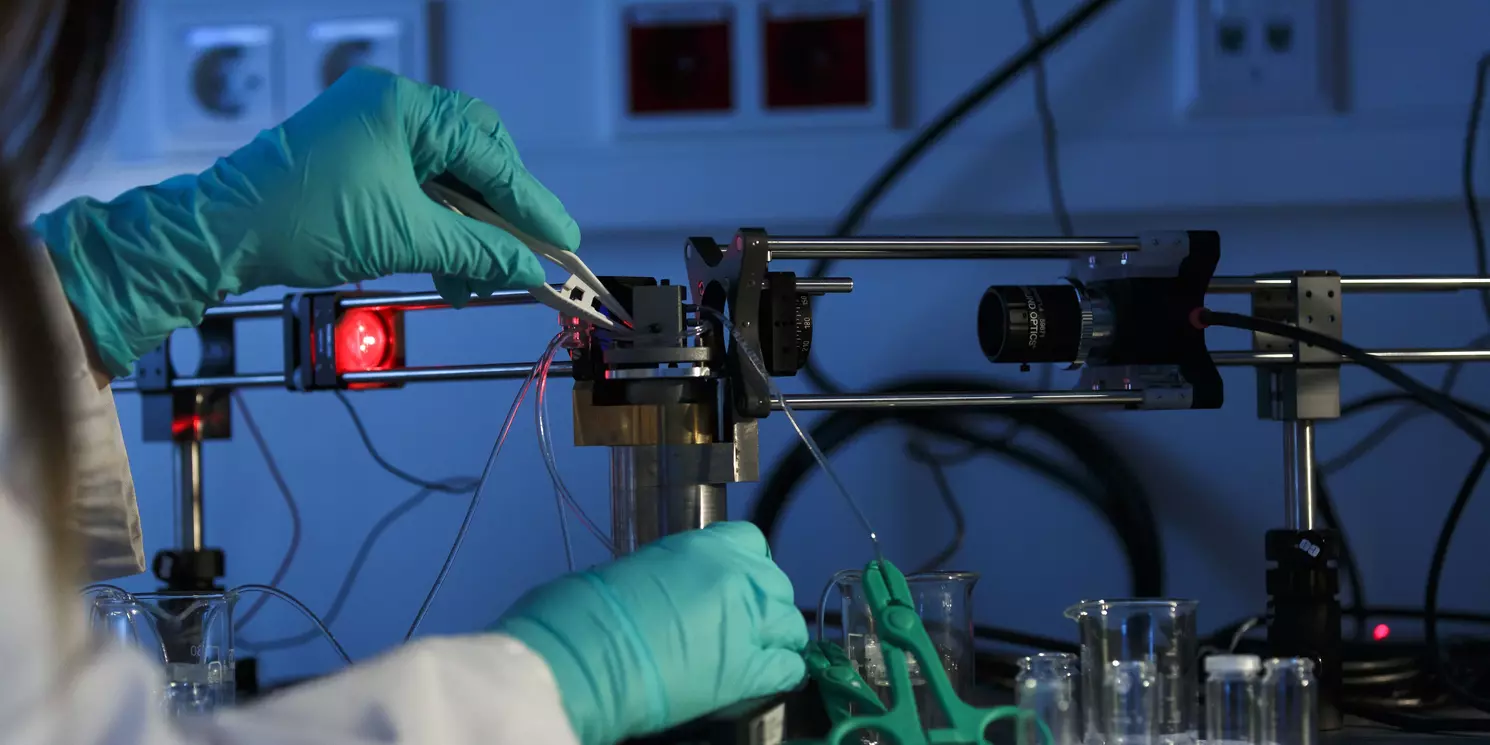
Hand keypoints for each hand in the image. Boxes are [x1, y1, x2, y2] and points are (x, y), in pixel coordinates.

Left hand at [37, 67, 576, 376]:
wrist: (220, 237)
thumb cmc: (298, 220)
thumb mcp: (403, 239)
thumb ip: (477, 252)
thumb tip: (530, 268)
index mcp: (403, 107)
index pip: (489, 155)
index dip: (532, 204)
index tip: (564, 240)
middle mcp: (390, 108)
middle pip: (476, 157)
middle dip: (504, 212)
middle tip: (528, 253)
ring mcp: (372, 133)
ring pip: (449, 180)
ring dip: (470, 231)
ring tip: (480, 280)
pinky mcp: (358, 162)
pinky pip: (419, 192)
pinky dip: (439, 230)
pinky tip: (450, 269)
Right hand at [495, 522, 807, 744]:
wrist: (585, 654)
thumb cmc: (591, 611)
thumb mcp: (643, 568)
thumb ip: (680, 573)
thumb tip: (684, 588)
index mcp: (708, 546)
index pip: (753, 543)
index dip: (748, 567)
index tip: (735, 585)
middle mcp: (737, 577)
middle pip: (777, 587)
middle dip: (764, 606)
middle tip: (740, 627)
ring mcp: (749, 623)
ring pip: (791, 628)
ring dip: (776, 640)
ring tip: (752, 656)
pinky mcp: (748, 670)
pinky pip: (789, 668)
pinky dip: (780, 674)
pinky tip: (762, 679)